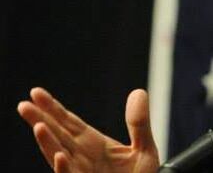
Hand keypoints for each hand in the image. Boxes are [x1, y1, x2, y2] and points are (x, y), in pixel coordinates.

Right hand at [17, 87, 159, 172]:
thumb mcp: (144, 148)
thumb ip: (139, 123)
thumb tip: (138, 92)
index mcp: (93, 144)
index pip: (69, 122)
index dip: (53, 108)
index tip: (36, 92)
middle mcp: (82, 158)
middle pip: (58, 136)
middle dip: (41, 121)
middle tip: (24, 105)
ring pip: (59, 156)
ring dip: (47, 143)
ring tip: (39, 127)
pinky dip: (64, 168)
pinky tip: (60, 156)